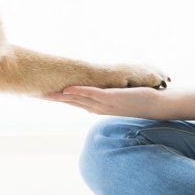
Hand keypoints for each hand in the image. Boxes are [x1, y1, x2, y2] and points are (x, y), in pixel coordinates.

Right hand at [42, 85, 167, 118]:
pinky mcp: (112, 97)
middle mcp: (99, 107)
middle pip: (72, 103)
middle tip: (37, 94)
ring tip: (46, 93)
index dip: (59, 99)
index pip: (75, 103)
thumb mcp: (121, 95)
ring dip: (62, 96)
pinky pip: (92, 94)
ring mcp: (105, 103)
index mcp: (100, 106)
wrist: (157, 104)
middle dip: (55, 99)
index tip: (43, 95)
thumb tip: (103, 87)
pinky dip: (79, 91)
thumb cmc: (140, 99)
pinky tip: (68, 89)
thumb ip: (110, 92)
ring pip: (78, 99)